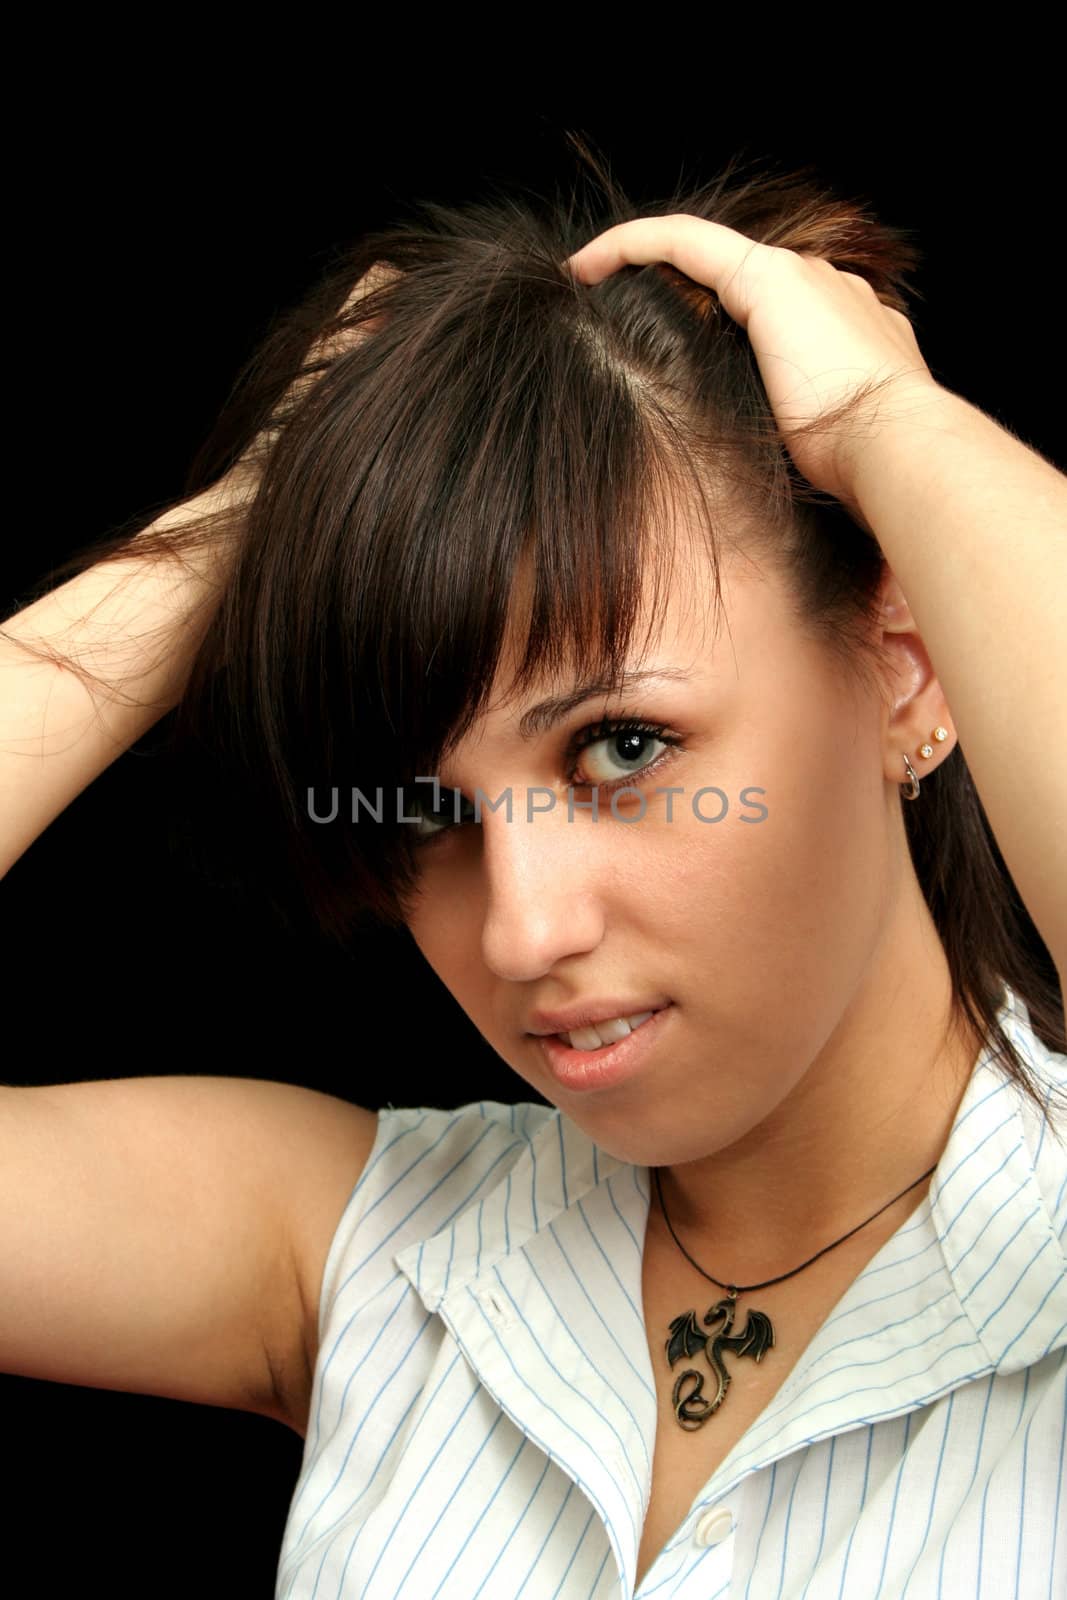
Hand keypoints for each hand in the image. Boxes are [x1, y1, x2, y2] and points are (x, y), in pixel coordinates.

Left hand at [564, 215, 947, 508]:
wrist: (894, 446)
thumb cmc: (865, 468)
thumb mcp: (830, 447)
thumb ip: (806, 433)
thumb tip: (793, 463)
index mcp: (850, 328)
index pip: (781, 309)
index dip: (726, 315)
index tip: (680, 340)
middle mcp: (827, 288)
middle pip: (739, 275)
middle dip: (679, 287)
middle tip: (618, 307)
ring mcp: (800, 277)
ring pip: (706, 250)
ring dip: (641, 259)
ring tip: (589, 279)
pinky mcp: (766, 278)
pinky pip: (682, 241)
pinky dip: (632, 244)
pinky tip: (586, 265)